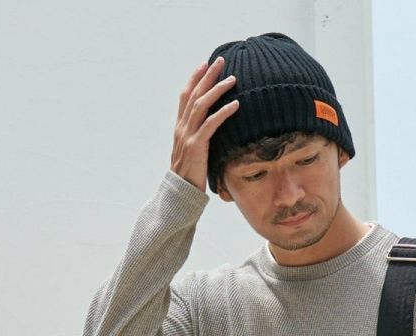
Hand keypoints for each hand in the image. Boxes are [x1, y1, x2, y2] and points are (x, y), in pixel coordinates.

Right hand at [171, 57, 238, 191]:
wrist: (180, 194)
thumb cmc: (189, 175)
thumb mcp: (192, 152)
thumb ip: (198, 137)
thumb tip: (210, 129)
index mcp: (180, 127)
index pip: (185, 96)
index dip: (194, 78)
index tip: (205, 64)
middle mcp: (182, 128)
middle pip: (194, 95)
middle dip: (207, 76)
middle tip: (220, 61)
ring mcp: (187, 136)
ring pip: (201, 105)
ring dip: (217, 89)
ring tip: (232, 79)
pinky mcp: (196, 147)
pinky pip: (210, 124)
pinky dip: (223, 112)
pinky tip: (235, 104)